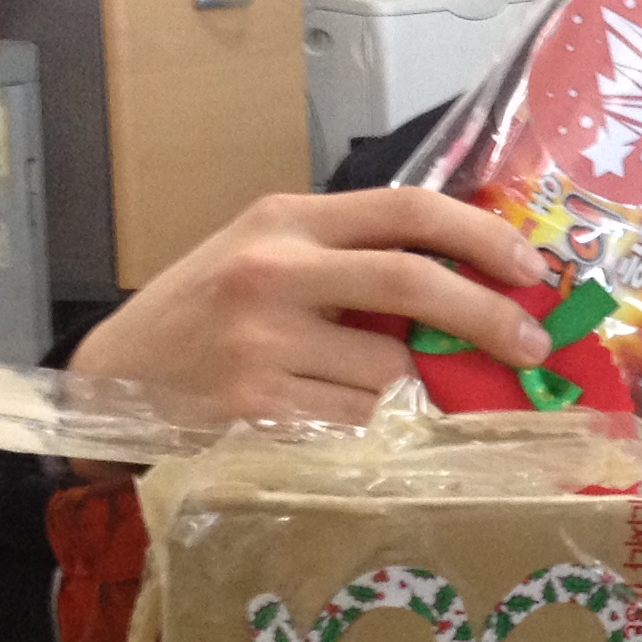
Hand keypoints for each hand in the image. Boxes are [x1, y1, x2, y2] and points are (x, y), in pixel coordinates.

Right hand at [68, 188, 553, 425]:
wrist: (109, 380)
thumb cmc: (204, 315)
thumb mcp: (266, 255)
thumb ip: (351, 257)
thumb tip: (479, 285)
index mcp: (285, 220)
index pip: (406, 209)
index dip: (483, 236)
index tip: (533, 270)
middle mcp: (273, 273)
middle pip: (412, 283)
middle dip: (488, 317)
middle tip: (531, 347)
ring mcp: (261, 345)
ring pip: (392, 373)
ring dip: (424, 394)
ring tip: (407, 400)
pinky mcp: (255, 410)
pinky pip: (359, 426)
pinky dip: (384, 433)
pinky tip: (368, 429)